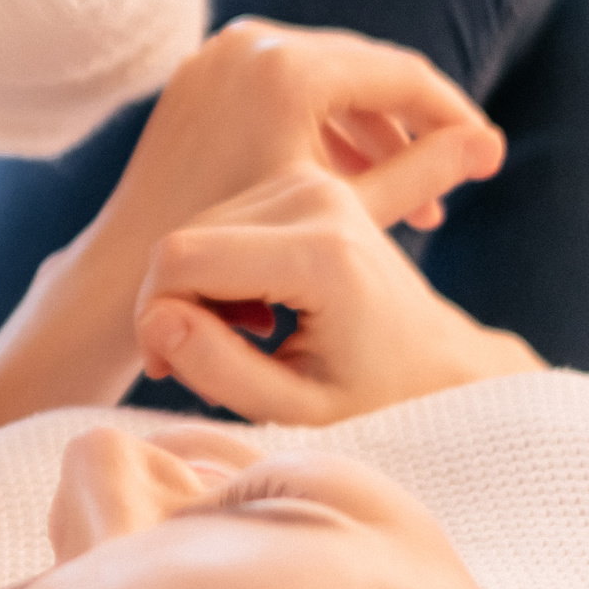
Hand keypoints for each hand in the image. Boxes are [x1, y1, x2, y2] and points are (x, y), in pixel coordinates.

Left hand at [100, 19, 504, 241]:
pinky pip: (284, 88)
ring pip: (325, 81)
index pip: (399, 75)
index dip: (453, 116)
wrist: (135, 268)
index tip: (490, 157)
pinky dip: (322, 127)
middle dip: (411, 127)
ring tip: (414, 198)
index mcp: (286, 67)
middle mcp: (250, 40)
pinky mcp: (203, 70)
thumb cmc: (242, 252)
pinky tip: (356, 180)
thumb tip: (491, 147)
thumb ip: (421, 175)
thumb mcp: (343, 210)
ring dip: (370, 132)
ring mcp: (220, 51)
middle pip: (363, 71)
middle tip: (453, 178)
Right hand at [133, 162, 544, 423]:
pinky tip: (253, 307)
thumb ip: (222, 371)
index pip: (182, 259)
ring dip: (196, 290)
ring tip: (242, 337)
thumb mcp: (300, 410)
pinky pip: (217, 220)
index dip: (155, 317)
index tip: (176, 367)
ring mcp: (309, 180)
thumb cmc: (374, 397)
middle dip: (174, 306)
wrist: (433, 358)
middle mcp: (315, 196)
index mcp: (322, 253)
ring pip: (192, 229)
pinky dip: (216, 269)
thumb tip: (155, 321)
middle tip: (208, 361)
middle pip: (181, 241)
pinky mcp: (300, 178)